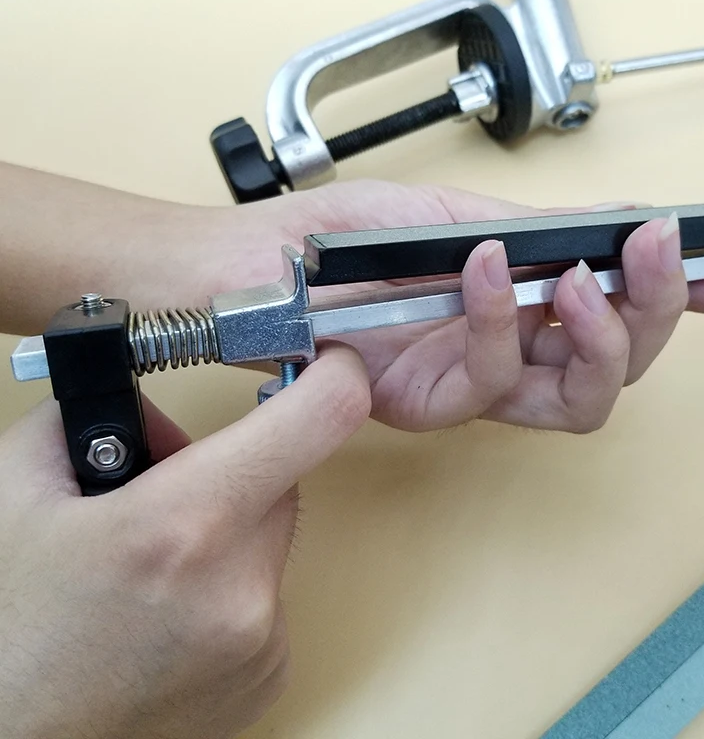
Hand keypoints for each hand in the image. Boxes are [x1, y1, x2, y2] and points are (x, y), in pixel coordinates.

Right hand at [0, 344, 370, 738]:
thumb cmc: (12, 627)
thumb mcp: (22, 494)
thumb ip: (91, 420)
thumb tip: (156, 409)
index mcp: (184, 524)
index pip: (318, 420)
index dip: (335, 376)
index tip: (328, 363)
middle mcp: (242, 587)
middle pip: (284, 481)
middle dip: (237, 469)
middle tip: (174, 488)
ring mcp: (263, 641)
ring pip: (273, 539)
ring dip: (232, 532)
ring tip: (161, 563)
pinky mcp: (269, 676)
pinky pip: (270, 596)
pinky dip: (234, 587)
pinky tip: (173, 612)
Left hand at [193, 180, 703, 432]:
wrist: (259, 265)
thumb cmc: (342, 236)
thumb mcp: (451, 214)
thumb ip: (538, 228)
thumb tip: (619, 220)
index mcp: (519, 301)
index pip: (616, 311)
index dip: (678, 303)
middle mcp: (507, 351)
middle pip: (614, 365)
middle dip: (650, 314)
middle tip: (653, 255)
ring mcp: (471, 385)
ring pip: (576, 399)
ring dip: (595, 334)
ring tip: (574, 280)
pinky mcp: (430, 407)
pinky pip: (493, 382)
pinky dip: (502, 319)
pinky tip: (486, 268)